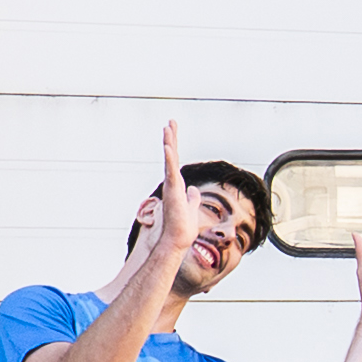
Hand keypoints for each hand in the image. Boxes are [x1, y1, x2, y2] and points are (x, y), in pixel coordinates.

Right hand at [140, 120, 194, 270]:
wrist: (178, 239)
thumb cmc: (183, 226)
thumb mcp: (191, 207)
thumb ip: (192, 197)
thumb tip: (194, 191)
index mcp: (177, 185)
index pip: (175, 161)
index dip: (174, 146)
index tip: (172, 131)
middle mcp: (172, 183)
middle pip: (171, 156)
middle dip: (171, 138)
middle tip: (170, 122)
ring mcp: (171, 186)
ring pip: (170, 160)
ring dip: (169, 143)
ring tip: (168, 128)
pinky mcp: (173, 191)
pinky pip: (171, 170)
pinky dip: (169, 158)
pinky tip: (168, 146)